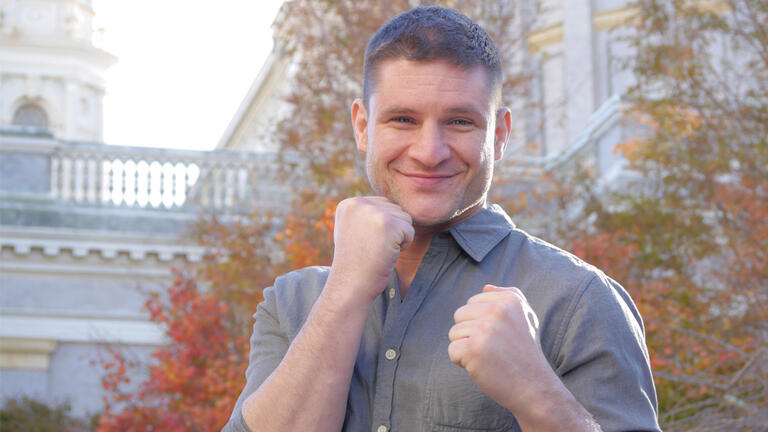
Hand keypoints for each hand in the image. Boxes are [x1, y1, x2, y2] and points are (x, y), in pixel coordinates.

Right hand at [329, 196, 413, 300]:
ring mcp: (373, 212)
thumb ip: (367, 215)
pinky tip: (385, 254)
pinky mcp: (388, 224)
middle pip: (395, 209)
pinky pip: (410, 231)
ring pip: (405, 218)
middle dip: (391, 231)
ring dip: (397, 238)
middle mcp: (359, 203)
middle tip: (371, 249)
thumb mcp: (353, 230)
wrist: (350, 286)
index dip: (380, 229)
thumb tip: (393, 208)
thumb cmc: (355, 264)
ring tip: (377, 251)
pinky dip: (403, 247)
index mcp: (349, 204)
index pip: (382, 205)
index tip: (363, 243)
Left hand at [448, 285, 551, 413]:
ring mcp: (485, 329)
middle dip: (470, 334)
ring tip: (489, 358)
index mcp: (509, 299)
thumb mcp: (526, 318)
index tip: (500, 336)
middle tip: (493, 349)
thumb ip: (509, 297)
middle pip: (460, 315)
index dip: (481, 322)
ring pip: (454, 333)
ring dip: (466, 349)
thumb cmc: (526, 353)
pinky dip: (462, 363)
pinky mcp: (473, 349)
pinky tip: (482, 367)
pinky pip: (452, 351)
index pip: (472, 303)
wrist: (534, 388)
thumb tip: (485, 286)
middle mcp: (497, 310)